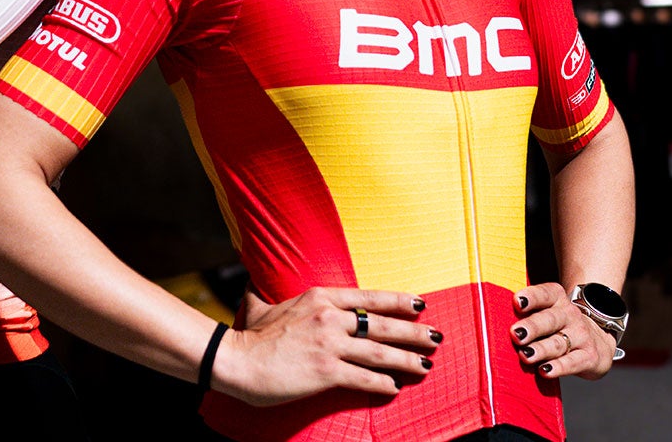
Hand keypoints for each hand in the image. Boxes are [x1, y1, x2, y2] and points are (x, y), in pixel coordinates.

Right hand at [216, 287, 440, 405]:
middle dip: (414, 331)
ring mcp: (329, 344)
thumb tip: (253, 283)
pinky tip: (396, 388)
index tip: (419, 304)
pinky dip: (383, 384)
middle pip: (382, 323)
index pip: (370, 297)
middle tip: (436, 337)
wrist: (236, 360)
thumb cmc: (249, 335)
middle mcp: (329, 317)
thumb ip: (267, 293)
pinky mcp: (326, 372)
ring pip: (380, 352)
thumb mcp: (263, 304)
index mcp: (320, 297)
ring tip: (426, 364)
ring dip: (407, 359)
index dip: (398, 301)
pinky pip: (364, 379)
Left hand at [509, 283, 617, 379]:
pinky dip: (559, 367)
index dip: (531, 296)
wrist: (597, 340)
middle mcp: (570, 315)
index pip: (545, 294)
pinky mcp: (589, 356)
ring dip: (541, 349)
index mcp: (556, 299)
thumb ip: (524, 314)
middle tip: (516, 334)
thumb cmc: (558, 327)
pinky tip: (545, 370)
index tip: (517, 301)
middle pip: (550, 319)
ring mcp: (581, 336)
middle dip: (532, 326)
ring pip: (558, 343)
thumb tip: (490, 321)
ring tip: (526, 355)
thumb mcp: (546, 313)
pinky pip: (573, 362)